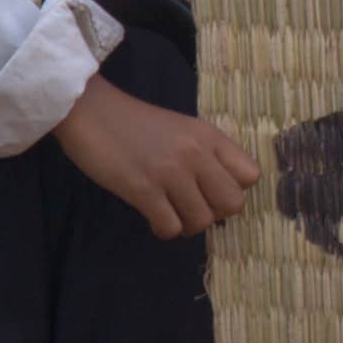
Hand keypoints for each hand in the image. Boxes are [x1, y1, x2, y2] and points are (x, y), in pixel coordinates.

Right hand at [54, 78, 263, 239]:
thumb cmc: (136, 123)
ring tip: (171, 214)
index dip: (234, 189)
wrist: (92, 112)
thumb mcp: (183, 129)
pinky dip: (164, 230)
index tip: (211, 189)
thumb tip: (220, 191)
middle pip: (233, 204)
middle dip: (215, 213)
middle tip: (192, 207)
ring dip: (187, 225)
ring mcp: (170, 172)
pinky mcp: (143, 189)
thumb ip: (206, 153)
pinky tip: (154, 219)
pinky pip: (170, 227)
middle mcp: (196, 154)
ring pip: (202, 221)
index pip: (250, 176)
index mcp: (210, 136)